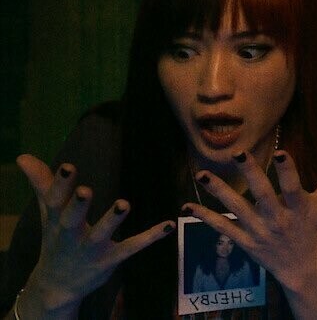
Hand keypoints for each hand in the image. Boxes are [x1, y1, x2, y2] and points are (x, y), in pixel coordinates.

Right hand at [15, 155, 173, 318]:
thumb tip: (23, 156)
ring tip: (124, 203)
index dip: (60, 185)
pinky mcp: (110, 259)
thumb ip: (42, 184)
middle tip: (86, 190)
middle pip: (71, 220)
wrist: (57, 285)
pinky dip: (150, 237)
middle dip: (78, 206)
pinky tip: (168, 225)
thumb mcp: (48, 213)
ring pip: (100, 235)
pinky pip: (131, 247)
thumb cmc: (56, 239)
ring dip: (112, 220)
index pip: (54, 201)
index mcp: (55, 220)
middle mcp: (70, 235)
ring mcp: (91, 249)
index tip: (67, 166)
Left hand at [185, 147, 316, 318]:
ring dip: (219, 193)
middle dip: (250, 174)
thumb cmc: (314, 229)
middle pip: (262, 195)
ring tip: (203, 175)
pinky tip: (189, 206)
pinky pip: (223, 229)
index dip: (287, 170)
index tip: (279, 152)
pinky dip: (205, 218)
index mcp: (300, 208)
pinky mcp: (245, 242)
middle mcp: (278, 219)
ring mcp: (259, 232)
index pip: (294, 187)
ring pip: (237, 210)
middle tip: (236, 154)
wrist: (302, 268)